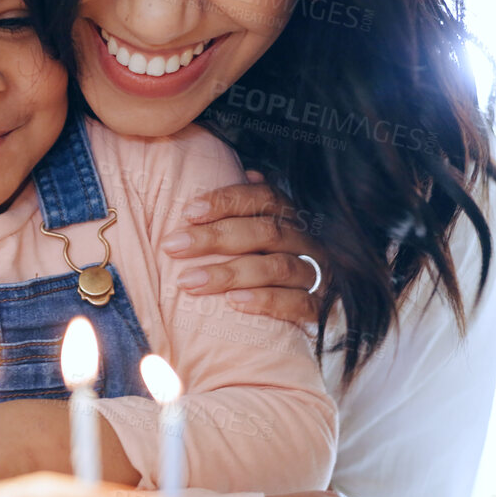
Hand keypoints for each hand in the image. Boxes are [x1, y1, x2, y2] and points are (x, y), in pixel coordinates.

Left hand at [164, 172, 324, 324]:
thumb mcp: (255, 242)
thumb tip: (240, 173)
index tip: (188, 213)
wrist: (322, 323)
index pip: (264, 197)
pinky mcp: (321, 310)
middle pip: (265, 231)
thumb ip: (240, 214)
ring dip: (228, 273)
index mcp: (290, 220)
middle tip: (173, 246)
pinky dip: (264, 300)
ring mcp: (317, 277)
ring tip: (189, 282)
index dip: (226, 200)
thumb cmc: (268, 272)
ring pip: (277, 267)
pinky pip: (296, 303)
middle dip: (214, 237)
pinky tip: (232, 301)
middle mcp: (306, 243)